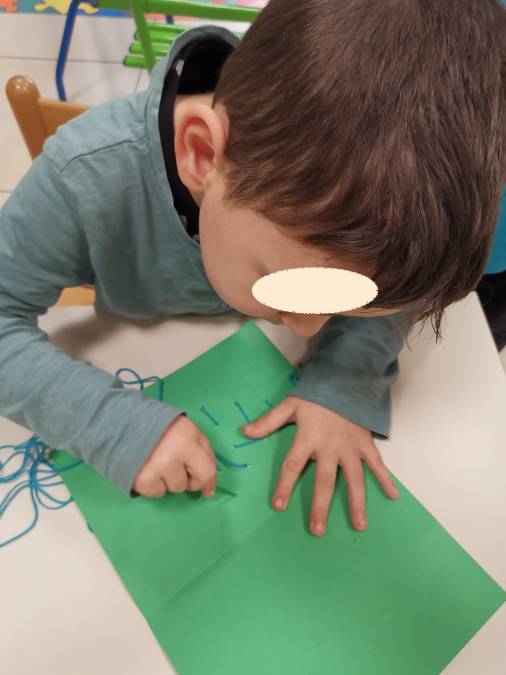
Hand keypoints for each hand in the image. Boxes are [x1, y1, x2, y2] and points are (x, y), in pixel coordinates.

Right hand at [133, 414, 216, 498]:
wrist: (119, 423)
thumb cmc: (156, 426)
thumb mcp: (184, 428)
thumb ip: (201, 448)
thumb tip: (209, 480)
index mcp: (189, 436)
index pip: (208, 467)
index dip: (210, 481)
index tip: (208, 490)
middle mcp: (176, 452)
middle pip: (195, 482)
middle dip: (192, 482)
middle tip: (180, 473)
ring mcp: (159, 467)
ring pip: (176, 488)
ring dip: (170, 480)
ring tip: (158, 463)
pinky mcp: (143, 479)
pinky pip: (158, 493)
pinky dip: (154, 485)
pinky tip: (147, 469)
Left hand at [242, 396, 399, 535]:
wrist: (345, 380)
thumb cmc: (316, 395)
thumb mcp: (290, 405)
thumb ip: (269, 421)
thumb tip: (245, 432)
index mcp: (308, 439)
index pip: (292, 466)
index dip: (285, 486)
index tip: (279, 506)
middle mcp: (329, 448)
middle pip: (324, 481)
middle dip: (320, 507)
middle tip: (318, 530)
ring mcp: (350, 448)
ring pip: (353, 479)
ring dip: (357, 503)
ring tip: (359, 525)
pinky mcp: (365, 444)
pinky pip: (377, 464)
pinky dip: (386, 479)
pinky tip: (393, 496)